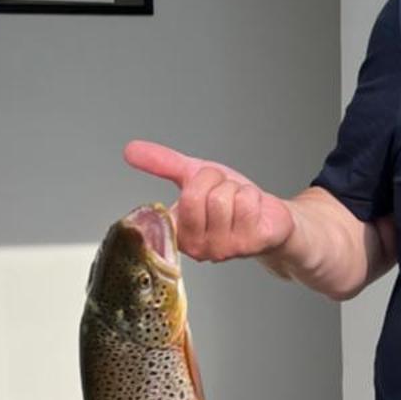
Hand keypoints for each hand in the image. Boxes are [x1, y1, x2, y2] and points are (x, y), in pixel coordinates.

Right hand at [124, 140, 294, 263]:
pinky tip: (253, 209)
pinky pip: (245, 203)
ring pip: (221, 198)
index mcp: (177, 233)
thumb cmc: (231, 202)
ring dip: (234, 189)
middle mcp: (196, 247)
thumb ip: (162, 164)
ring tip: (238, 201)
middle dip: (214, 180)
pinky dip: (252, 196)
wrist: (270, 216)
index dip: (192, 185)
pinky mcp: (249, 245)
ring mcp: (223, 249)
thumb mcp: (193, 176)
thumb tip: (130, 150)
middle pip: (194, 194)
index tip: (202, 189)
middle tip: (223, 190)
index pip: (168, 204)